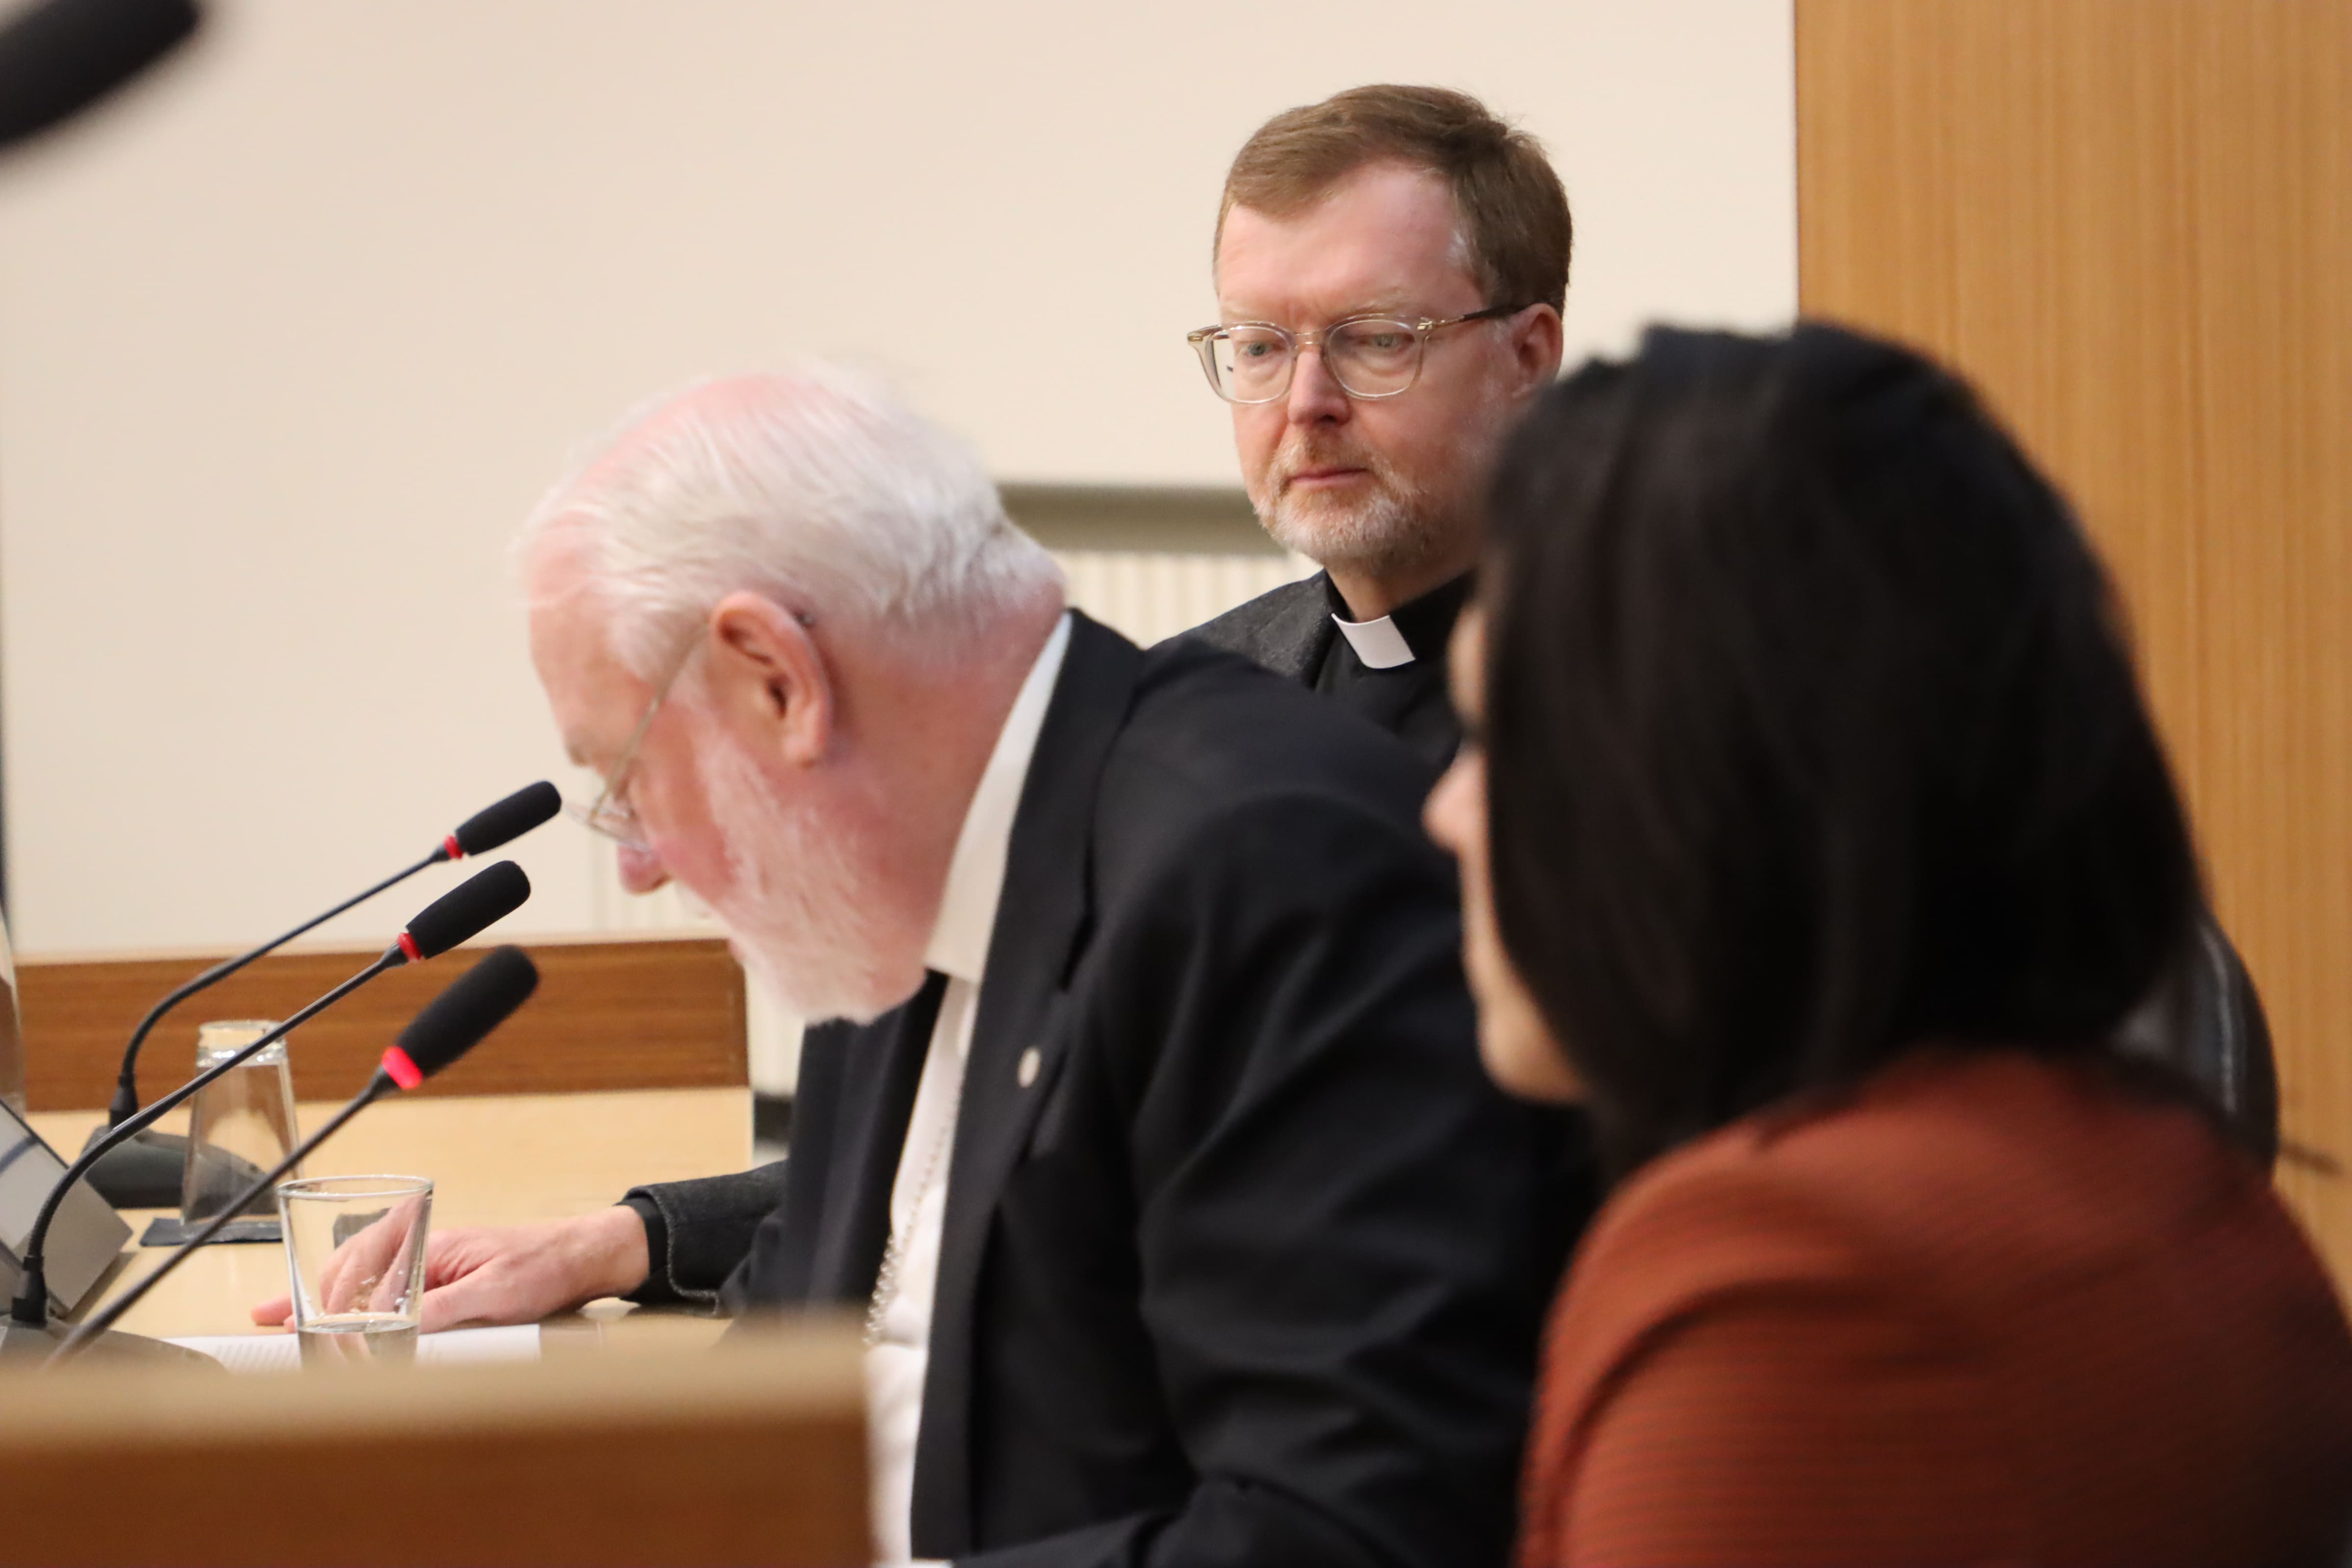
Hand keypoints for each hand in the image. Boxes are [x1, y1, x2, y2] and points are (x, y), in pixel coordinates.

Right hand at [251, 1207, 651, 1332]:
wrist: (584, 1258)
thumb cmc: (545, 1266)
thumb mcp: (494, 1294)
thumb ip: (440, 1310)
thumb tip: (390, 1329)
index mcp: (429, 1243)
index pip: (362, 1266)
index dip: (328, 1296)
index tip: (301, 1321)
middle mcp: (422, 1250)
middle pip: (350, 1269)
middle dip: (310, 1293)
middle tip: (269, 1319)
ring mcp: (429, 1267)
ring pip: (361, 1280)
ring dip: (323, 1300)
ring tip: (277, 1318)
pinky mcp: (439, 1285)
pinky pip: (384, 1293)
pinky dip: (352, 1305)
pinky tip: (330, 1320)